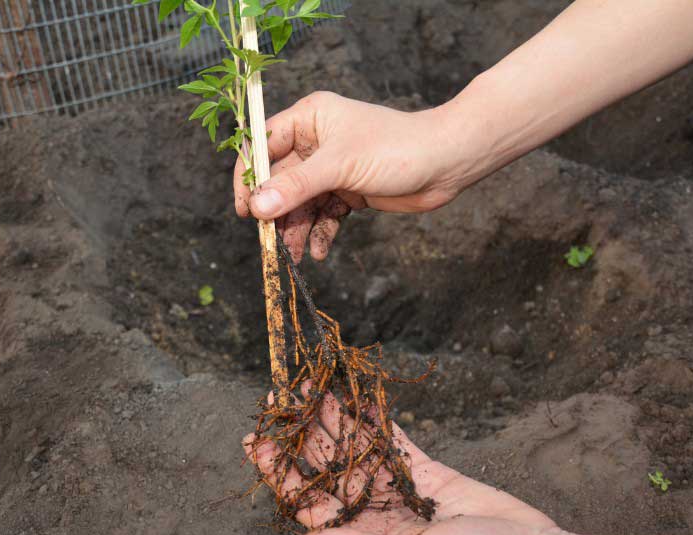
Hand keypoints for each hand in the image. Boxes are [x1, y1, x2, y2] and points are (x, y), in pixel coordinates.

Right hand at [233, 92, 471, 262]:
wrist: (446, 164)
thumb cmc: (396, 148)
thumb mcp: (340, 166)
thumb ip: (297, 186)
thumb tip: (257, 207)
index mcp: (310, 119)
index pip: (264, 145)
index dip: (250, 177)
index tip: (245, 210)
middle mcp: (317, 141)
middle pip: (280, 181)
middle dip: (276, 213)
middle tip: (270, 243)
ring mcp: (333, 168)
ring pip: (301, 202)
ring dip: (296, 229)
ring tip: (294, 256)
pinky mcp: (349, 190)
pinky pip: (323, 214)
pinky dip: (318, 232)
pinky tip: (318, 251)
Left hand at [242, 388, 562, 534]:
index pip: (309, 503)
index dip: (281, 473)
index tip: (256, 442)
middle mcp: (376, 513)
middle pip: (327, 469)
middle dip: (300, 436)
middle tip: (277, 401)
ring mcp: (401, 489)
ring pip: (356, 450)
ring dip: (332, 420)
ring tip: (309, 388)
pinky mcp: (427, 471)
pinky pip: (393, 441)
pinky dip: (374, 420)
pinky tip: (354, 398)